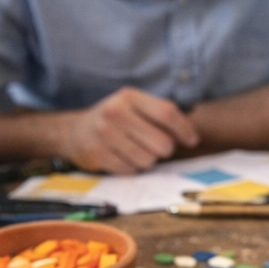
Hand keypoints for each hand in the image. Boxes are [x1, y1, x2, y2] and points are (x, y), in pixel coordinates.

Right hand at [56, 87, 200, 173]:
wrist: (75, 131)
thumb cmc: (115, 120)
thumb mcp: (134, 106)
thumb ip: (160, 115)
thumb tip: (191, 135)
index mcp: (129, 97)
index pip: (167, 113)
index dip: (184, 130)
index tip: (192, 140)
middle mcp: (115, 112)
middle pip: (161, 142)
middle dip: (166, 149)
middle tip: (159, 147)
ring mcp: (104, 134)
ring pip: (148, 160)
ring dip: (147, 160)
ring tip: (136, 151)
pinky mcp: (97, 154)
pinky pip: (130, 170)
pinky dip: (131, 168)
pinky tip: (122, 157)